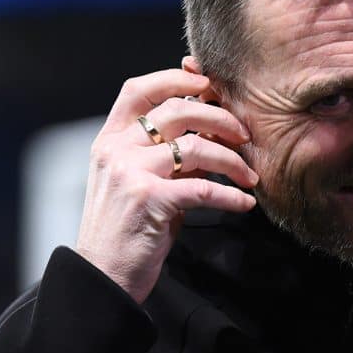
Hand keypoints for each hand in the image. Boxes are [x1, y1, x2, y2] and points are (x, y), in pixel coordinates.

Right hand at [75, 69, 256, 302]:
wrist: (103, 275)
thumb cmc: (126, 228)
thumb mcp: (136, 179)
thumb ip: (164, 153)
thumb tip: (211, 130)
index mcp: (110, 140)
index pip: (139, 89)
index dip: (176, 78)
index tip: (207, 82)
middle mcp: (117, 150)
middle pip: (177, 110)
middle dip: (219, 118)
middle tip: (244, 135)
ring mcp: (131, 173)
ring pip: (196, 147)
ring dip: (233, 160)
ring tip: (249, 176)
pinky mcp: (150, 200)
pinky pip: (204, 187)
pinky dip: (231, 195)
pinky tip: (245, 203)